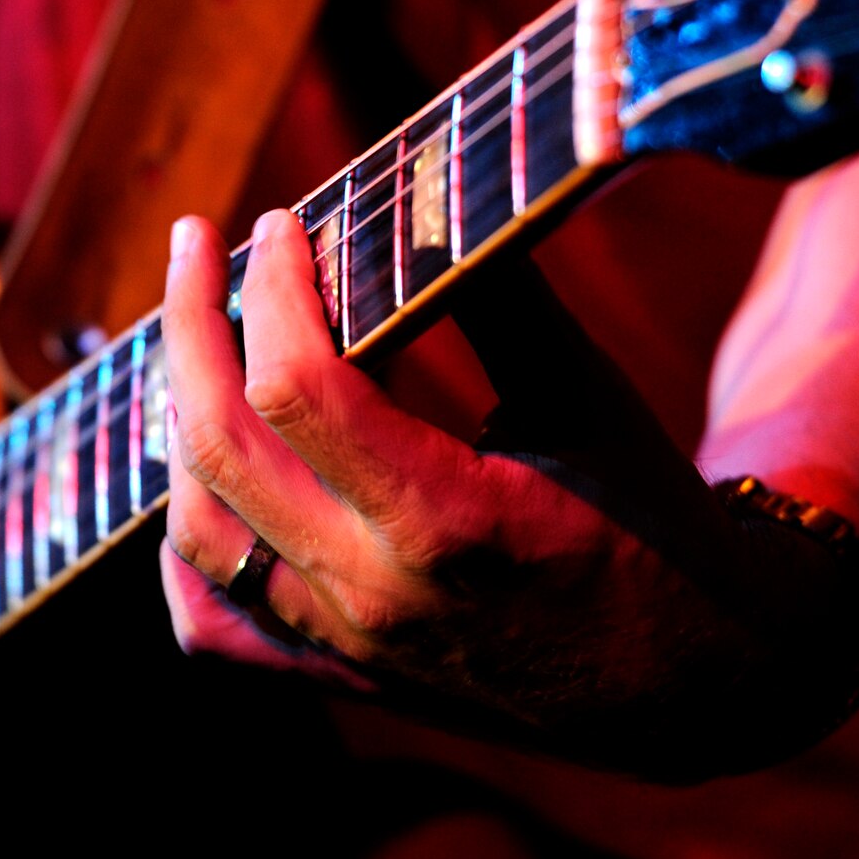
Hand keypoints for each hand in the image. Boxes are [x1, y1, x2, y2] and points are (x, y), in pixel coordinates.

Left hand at [158, 209, 838, 758]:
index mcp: (447, 519)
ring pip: (196, 531)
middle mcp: (375, 591)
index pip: (301, 388)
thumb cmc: (645, 517)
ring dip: (174, 422)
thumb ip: (496, 295)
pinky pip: (208, 624)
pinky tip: (192, 476)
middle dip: (189, 326)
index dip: (272, 288)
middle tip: (194, 243)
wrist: (685, 678)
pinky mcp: (335, 677)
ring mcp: (344, 645)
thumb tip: (423, 181)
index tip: (277, 224)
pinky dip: (180, 544)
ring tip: (194, 341)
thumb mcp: (586, 395)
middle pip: (219, 447)